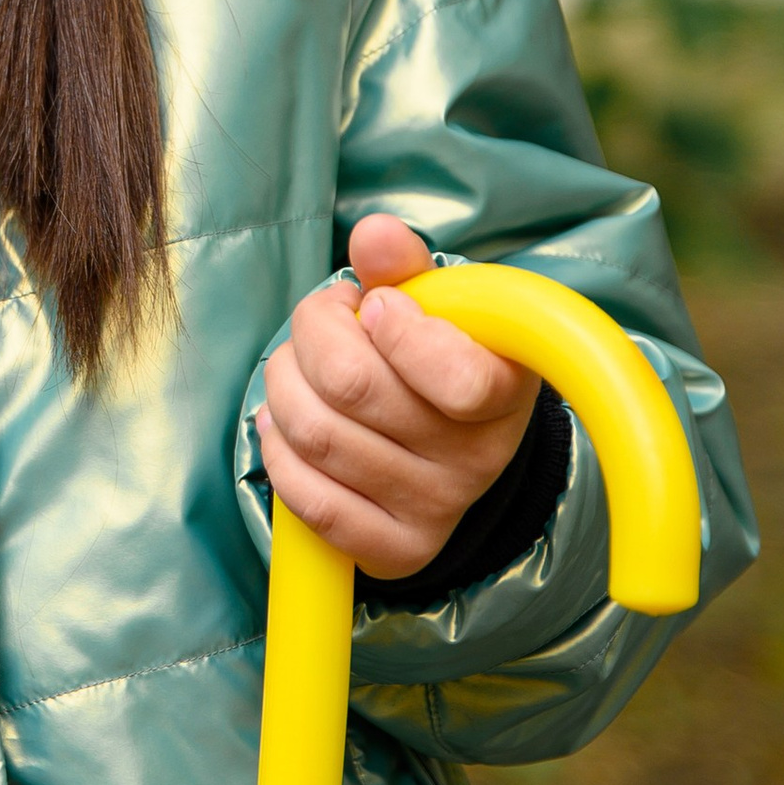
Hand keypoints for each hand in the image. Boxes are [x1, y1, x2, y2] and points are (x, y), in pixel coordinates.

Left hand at [258, 213, 539, 582]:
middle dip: (312, 334)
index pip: (455, 375)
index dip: (394, 327)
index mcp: (504, 390)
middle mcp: (478, 459)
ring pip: (318, 437)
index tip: (375, 306)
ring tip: (296, 368)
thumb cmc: (440, 357)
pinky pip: (311, 503)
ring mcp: (439, 510)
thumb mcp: (440, 306)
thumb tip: (374, 234)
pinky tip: (283, 424)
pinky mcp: (397, 551)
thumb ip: (405, 268)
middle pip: (353, 388)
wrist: (455, 448)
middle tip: (319, 322)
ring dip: (283, 386)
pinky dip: (279, 452)